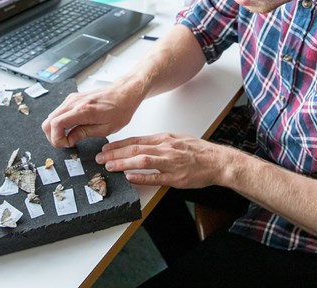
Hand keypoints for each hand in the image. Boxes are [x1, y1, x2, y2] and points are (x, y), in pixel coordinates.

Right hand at [41, 82, 142, 147]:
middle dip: (53, 136)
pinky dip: (60, 122)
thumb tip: (69, 140)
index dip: (56, 139)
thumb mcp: (106, 128)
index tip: (67, 145)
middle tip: (66, 144)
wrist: (125, 93)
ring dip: (56, 130)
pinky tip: (73, 128)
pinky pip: (59, 112)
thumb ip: (84, 134)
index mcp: (83, 110)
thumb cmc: (120, 109)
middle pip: (48, 121)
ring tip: (71, 137)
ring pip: (51, 116)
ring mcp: (72, 99)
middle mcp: (74, 102)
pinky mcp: (73, 98)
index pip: (55, 124)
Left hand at [95, 133, 228, 187]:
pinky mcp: (176, 178)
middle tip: (100, 157)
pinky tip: (130, 177)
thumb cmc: (198, 151)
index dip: (119, 144)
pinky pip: (156, 177)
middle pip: (135, 149)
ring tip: (109, 166)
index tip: (106, 147)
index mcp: (164, 139)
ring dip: (123, 163)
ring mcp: (170, 163)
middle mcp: (165, 148)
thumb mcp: (177, 139)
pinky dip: (141, 177)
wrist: (217, 161)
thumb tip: (141, 146)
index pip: (136, 140)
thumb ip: (159, 143)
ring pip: (142, 161)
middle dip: (115, 153)